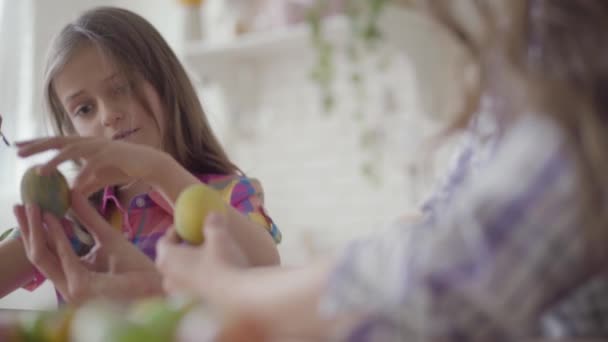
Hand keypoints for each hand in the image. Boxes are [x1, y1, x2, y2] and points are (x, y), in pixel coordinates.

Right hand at [13, 191, 161, 302]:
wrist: (155, 283)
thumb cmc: (134, 265)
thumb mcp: (107, 236)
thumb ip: (88, 218)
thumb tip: (72, 193)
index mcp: (72, 274)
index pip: (46, 251)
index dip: (34, 229)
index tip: (28, 206)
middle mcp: (67, 283)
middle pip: (38, 254)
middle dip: (27, 229)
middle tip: (20, 205)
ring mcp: (71, 288)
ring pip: (43, 257)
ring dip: (37, 230)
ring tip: (33, 207)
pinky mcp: (80, 288)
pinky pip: (64, 258)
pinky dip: (57, 236)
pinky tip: (52, 218)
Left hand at [15, 136, 171, 195]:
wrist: (149, 164)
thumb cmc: (125, 168)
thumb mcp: (100, 176)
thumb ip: (85, 183)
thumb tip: (69, 195)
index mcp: (85, 145)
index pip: (56, 142)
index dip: (37, 143)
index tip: (18, 147)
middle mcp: (89, 142)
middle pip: (58, 141)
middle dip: (37, 146)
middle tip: (18, 152)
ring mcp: (100, 146)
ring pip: (73, 150)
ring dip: (55, 161)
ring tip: (40, 171)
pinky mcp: (112, 154)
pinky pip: (93, 165)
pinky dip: (83, 175)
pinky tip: (74, 186)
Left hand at [156, 213, 247, 297]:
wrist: (238, 297)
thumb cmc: (223, 263)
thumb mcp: (219, 237)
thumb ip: (213, 224)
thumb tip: (212, 215)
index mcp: (167, 259)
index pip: (164, 242)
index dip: (175, 232)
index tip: (188, 228)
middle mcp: (167, 278)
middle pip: (169, 260)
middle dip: (182, 250)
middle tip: (198, 243)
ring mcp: (177, 295)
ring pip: (179, 276)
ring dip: (189, 267)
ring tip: (206, 261)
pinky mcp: (189, 308)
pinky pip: (189, 289)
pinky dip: (196, 282)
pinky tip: (213, 278)